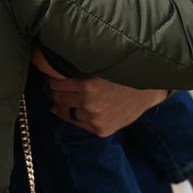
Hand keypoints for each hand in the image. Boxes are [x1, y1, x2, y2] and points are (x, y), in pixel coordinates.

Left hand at [33, 46, 169, 136]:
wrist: (147, 92)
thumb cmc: (122, 73)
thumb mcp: (101, 66)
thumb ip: (80, 66)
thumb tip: (52, 62)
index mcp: (89, 85)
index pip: (55, 83)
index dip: (48, 77)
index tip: (46, 73)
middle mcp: (90, 104)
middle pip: (57, 97)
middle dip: (49, 90)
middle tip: (47, 83)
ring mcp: (95, 119)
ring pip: (64, 111)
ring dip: (57, 103)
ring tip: (54, 95)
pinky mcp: (100, 130)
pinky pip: (75, 122)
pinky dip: (67, 114)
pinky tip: (63, 108)